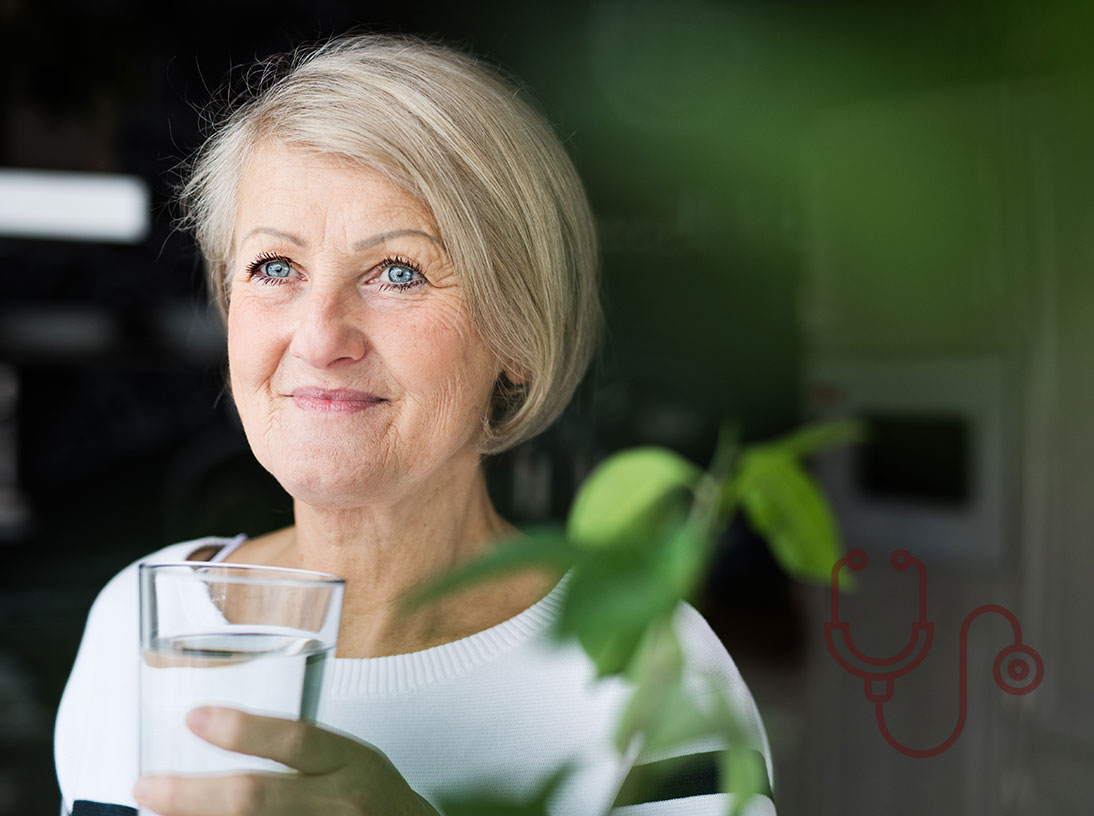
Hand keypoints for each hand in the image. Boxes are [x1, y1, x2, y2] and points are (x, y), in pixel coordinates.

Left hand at [133, 706, 438, 815]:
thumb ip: (296, 752)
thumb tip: (215, 735)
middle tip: (147, 788)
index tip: (195, 718)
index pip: (296, 740)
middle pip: (256, 798)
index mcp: (349, 763)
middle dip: (192, 795)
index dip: (244, 729)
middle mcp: (339, 804)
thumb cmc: (370, 798)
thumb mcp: (346, 760)